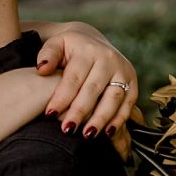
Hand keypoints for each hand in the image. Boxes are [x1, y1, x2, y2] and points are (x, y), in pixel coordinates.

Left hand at [32, 21, 138, 136]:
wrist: (93, 41)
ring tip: (87, 135)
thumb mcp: (56, 44)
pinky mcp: (132, 83)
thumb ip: (48, 55)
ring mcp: (123, 71)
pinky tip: (107, 133)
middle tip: (67, 130)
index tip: (50, 115)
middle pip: (93, 89)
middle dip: (80, 112)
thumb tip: (42, 69)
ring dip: (100, 118)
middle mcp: (108, 60)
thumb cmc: (70, 49)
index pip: (73, 78)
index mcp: (87, 50)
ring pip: (113, 98)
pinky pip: (128, 104)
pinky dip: (119, 120)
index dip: (62, 97)